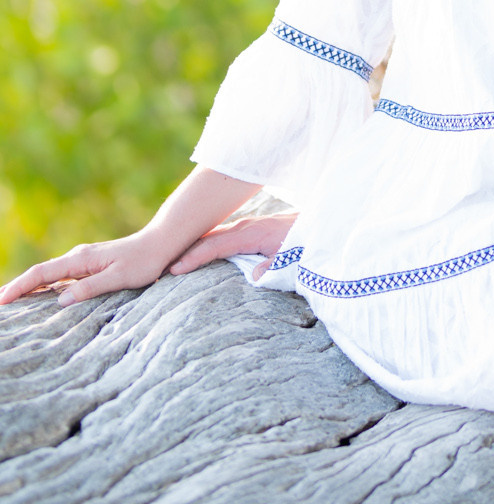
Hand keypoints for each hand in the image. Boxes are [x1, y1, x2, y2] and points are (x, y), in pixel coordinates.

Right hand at [0, 228, 174, 306]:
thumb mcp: (119, 278)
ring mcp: (82, 261)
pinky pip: (60, 277)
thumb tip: (60, 300)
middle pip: (39, 273)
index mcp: (81, 260)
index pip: (42, 273)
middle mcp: (78, 258)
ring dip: (29, 287)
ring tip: (11, 302)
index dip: (20, 286)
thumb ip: (90, 288)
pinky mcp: (89, 266)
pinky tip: (39, 297)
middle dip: (17, 287)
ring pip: (48, 275)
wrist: (160, 243)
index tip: (2, 299)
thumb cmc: (144, 262)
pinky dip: (44, 286)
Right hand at [169, 212, 297, 279]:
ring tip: (172, 262)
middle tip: (160, 267)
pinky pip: (223, 237)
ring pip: (214, 236)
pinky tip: (199, 254)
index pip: (215, 246)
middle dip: (185, 251)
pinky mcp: (252, 230)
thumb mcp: (293, 259)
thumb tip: (254, 278)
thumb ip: (274, 268)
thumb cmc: (307, 244)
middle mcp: (246, 227)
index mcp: (252, 234)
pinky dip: (207, 245)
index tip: (174, 269)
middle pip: (208, 238)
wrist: (323, 225)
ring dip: (194, 247)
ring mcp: (248, 227)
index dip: (193, 258)